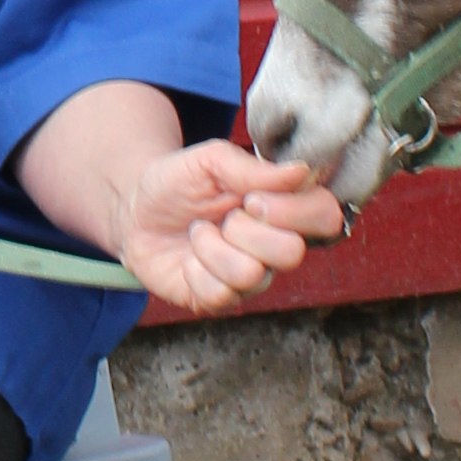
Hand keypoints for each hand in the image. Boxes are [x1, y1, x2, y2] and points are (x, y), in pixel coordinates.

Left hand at [110, 135, 347, 314]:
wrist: (135, 210)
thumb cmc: (178, 182)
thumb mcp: (209, 160)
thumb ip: (252, 167)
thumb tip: (302, 171)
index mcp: (284, 207)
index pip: (326, 216)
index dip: (294, 211)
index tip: (253, 199)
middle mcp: (276, 246)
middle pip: (291, 253)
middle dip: (245, 229)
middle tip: (223, 216)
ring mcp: (251, 278)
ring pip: (251, 275)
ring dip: (212, 247)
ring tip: (199, 233)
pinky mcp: (221, 300)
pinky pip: (220, 295)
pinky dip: (194, 270)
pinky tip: (189, 258)